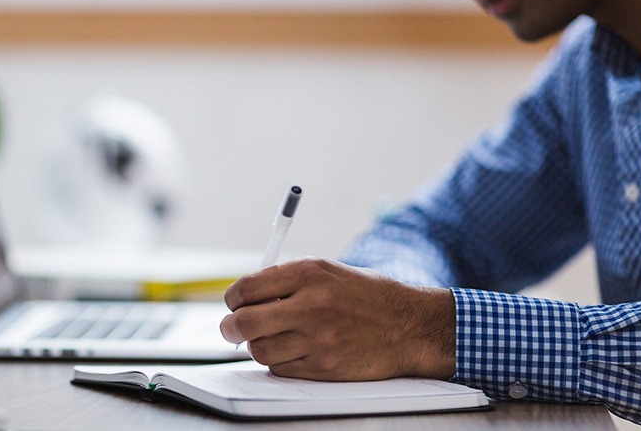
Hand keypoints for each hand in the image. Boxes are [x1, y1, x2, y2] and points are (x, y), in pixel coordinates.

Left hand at [220, 257, 455, 380]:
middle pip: (244, 322)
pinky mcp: (324, 367)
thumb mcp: (328, 271)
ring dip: (258, 346)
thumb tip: (244, 297)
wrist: (409, 325)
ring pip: (259, 350)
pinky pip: (281, 369)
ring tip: (271, 338)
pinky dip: (279, 362)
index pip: (247, 288)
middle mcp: (311, 304)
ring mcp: (318, 339)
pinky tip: (293, 351)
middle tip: (231, 328)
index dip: (232, 298)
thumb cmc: (366, 296)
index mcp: (309, 273)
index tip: (233, 303)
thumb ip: (286, 280)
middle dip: (230, 327)